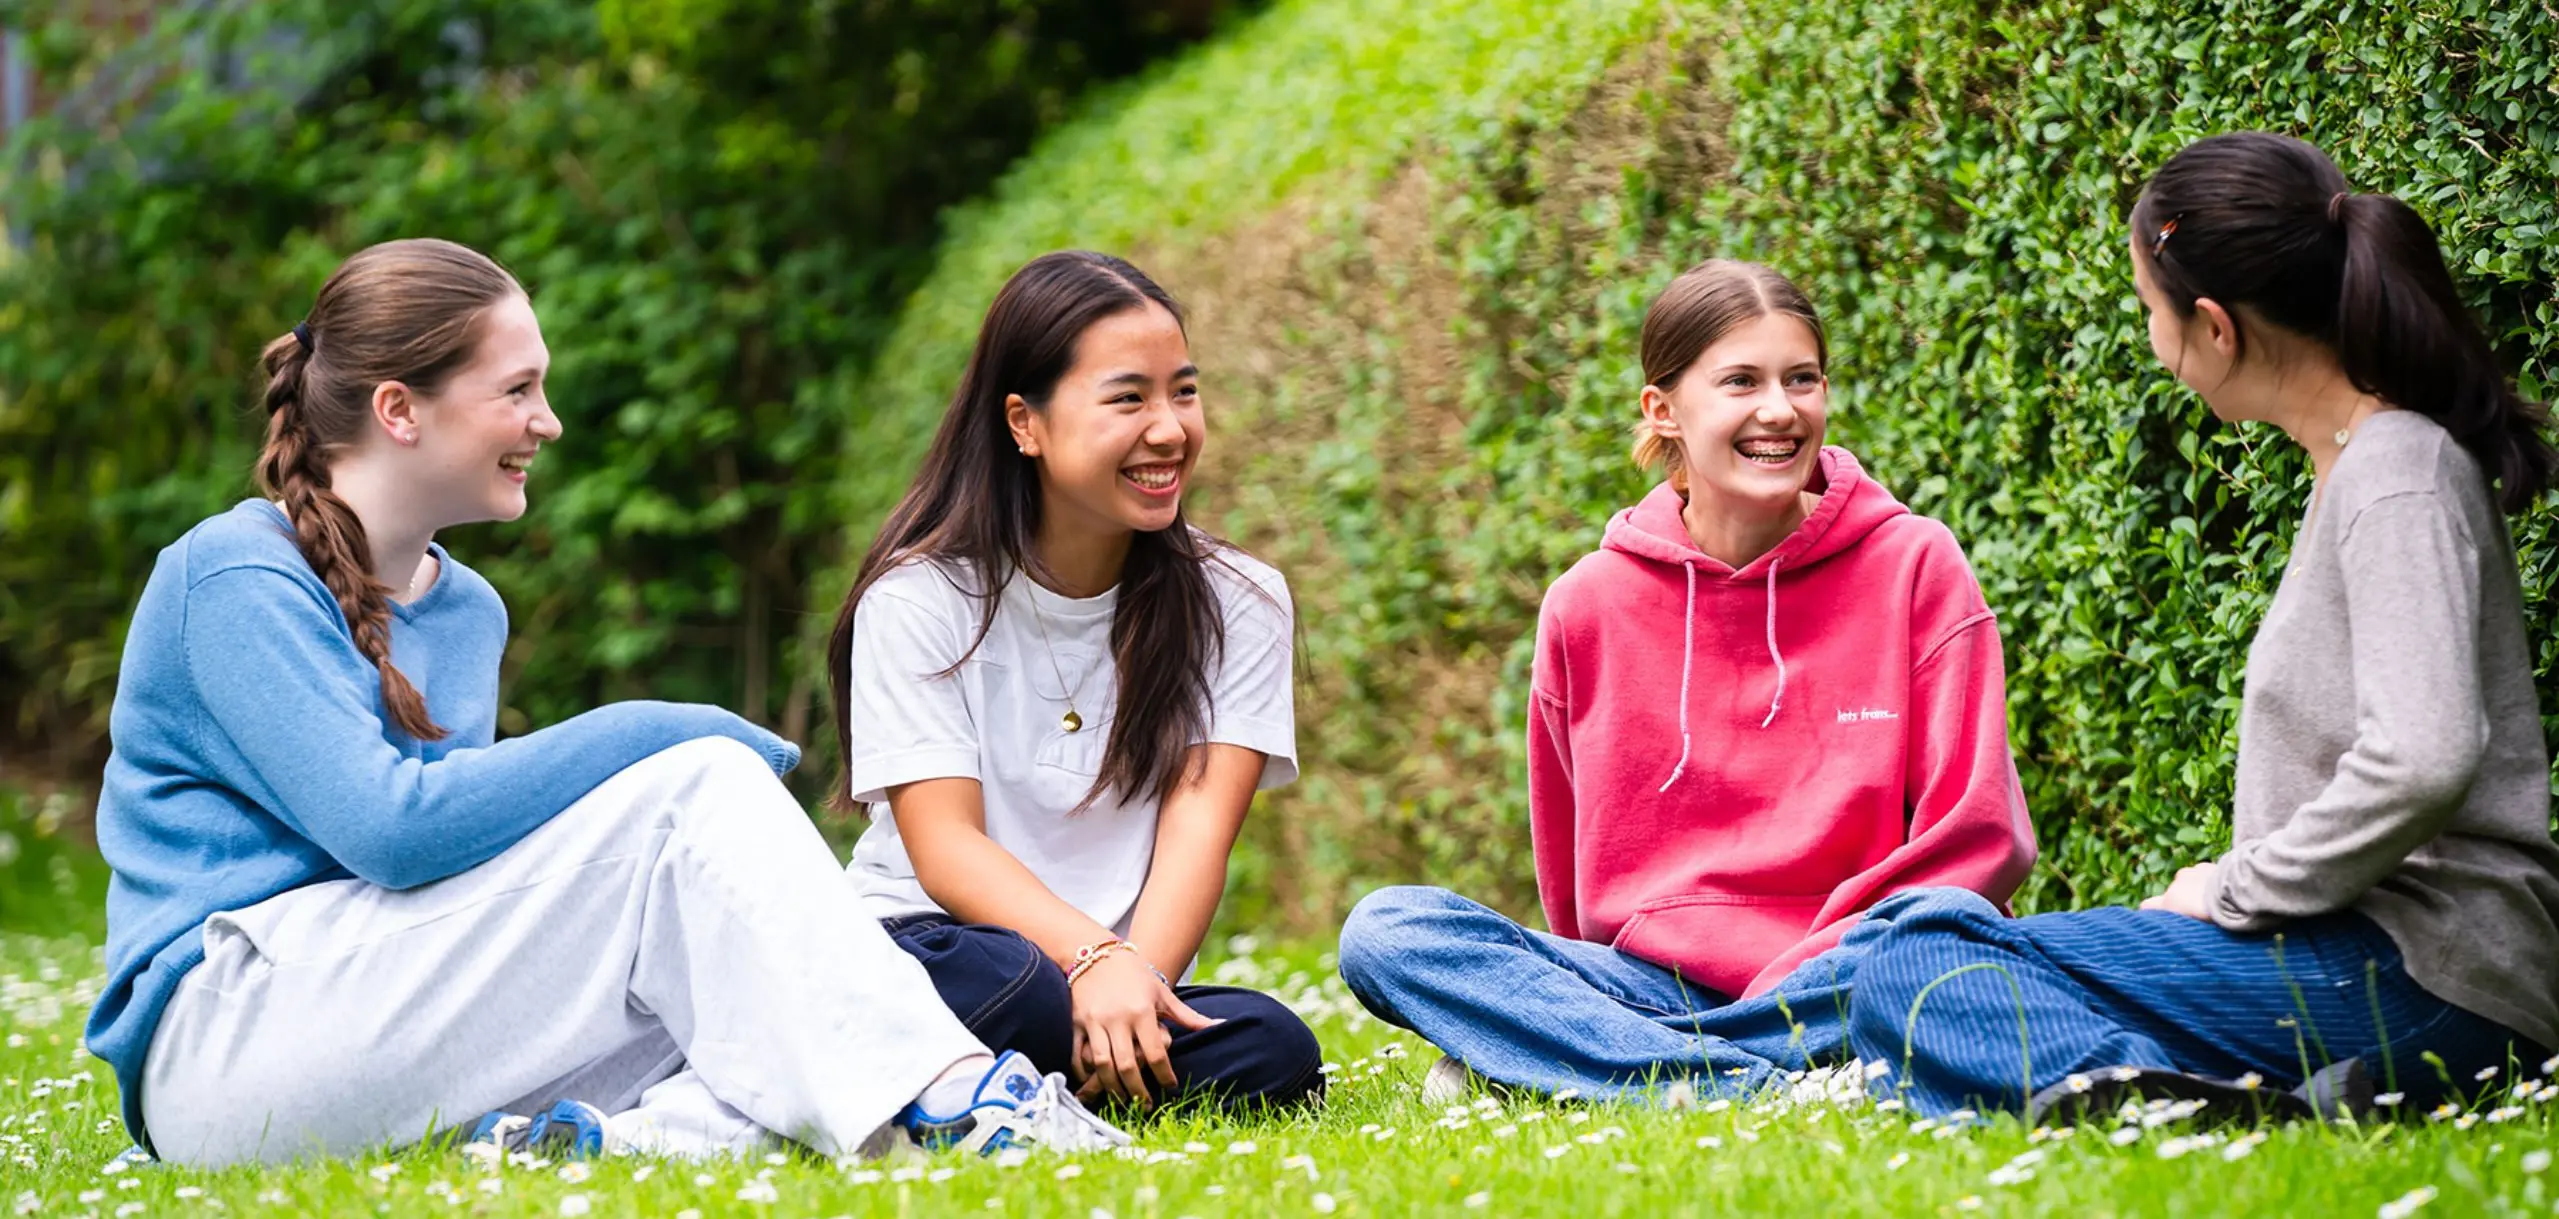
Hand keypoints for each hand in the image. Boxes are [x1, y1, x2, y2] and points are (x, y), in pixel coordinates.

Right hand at [1066, 952, 1216, 1106]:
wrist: (1097, 953)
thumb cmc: (1135, 975)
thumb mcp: (1163, 993)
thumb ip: (1188, 1016)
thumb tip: (1220, 1025)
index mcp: (1142, 1012)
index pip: (1156, 1052)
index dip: (1164, 1074)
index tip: (1171, 1087)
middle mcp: (1118, 1018)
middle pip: (1128, 1065)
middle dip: (1138, 1090)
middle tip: (1147, 1105)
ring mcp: (1094, 1021)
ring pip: (1102, 1064)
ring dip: (1113, 1088)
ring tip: (1124, 1100)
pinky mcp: (1075, 1022)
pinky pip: (1077, 1054)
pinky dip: (1083, 1072)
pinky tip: (1094, 1083)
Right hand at [2139, 861, 2220, 920]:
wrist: (2236, 894)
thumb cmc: (2217, 916)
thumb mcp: (2196, 928)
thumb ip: (2184, 924)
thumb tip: (2183, 927)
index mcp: (2170, 902)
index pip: (2147, 906)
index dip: (2153, 911)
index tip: (2162, 918)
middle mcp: (2175, 885)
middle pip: (2172, 894)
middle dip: (2182, 900)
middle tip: (2200, 911)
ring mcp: (2189, 873)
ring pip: (2186, 882)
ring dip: (2194, 888)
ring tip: (2212, 898)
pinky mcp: (2203, 866)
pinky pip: (2200, 874)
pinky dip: (2206, 880)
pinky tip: (2219, 888)